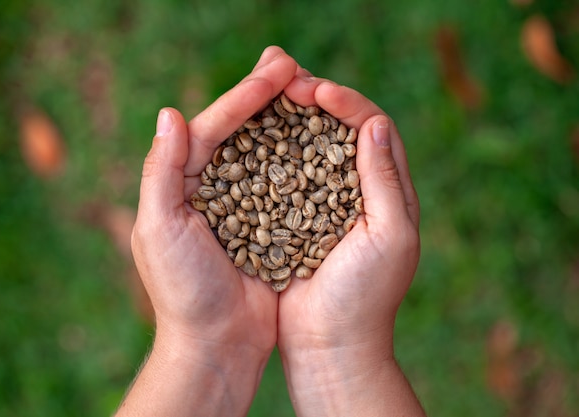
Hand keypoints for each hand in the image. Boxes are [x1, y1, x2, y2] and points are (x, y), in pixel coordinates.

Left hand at [117, 46, 297, 416]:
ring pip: (265, 151)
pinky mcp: (268, 225)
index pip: (210, 127)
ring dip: (285, 119)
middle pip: (239, 131)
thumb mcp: (159, 228)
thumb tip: (170, 112)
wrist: (216, 344)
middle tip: (291, 62)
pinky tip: (320, 137)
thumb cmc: (182, 291)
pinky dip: (300, 158)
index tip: (274, 73)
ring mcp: (242, 205)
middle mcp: (210, 187)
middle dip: (264, 97)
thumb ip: (161, 171)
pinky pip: (286, 183)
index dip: (241, 98)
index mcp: (180, 183)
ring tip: (309, 88)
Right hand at [276, 73, 424, 415]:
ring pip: (309, 148)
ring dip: (291, 122)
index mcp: (388, 192)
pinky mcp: (294, 218)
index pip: (373, 129)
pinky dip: (271, 153)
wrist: (330, 344)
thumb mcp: (389, 236)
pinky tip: (251, 139)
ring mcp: (323, 203)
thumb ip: (385, 181)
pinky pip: (283, 176)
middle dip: (317, 102)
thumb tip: (375, 125)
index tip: (317, 91)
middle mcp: (357, 191)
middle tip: (288, 82)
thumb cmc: (365, 297)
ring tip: (268, 99)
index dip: (347, 104)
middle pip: (339, 130)